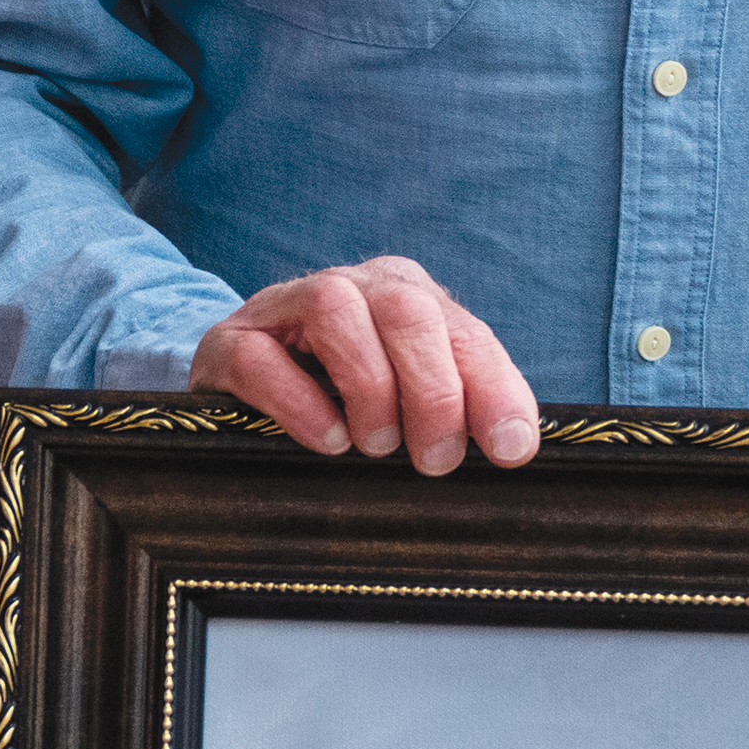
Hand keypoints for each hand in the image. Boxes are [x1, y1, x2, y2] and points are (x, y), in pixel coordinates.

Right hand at [190, 259, 542, 472]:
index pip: (464, 331)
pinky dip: (303, 404)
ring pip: (338, 313)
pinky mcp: (230, 343)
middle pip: (406, 311)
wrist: (241, 389)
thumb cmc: (343, 401)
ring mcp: (285, 307)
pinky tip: (329, 441)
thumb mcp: (410, 400)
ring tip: (374, 445)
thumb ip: (463, 408)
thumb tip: (518, 444)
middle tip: (434, 461)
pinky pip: (263, 357)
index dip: (493, 389)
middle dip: (433, 393)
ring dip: (369, 389)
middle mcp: (353, 287)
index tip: (510, 450)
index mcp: (407, 293)